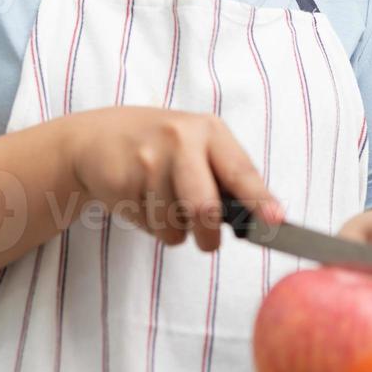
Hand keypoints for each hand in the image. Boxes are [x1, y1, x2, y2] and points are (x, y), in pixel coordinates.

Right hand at [60, 107, 284, 250]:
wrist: (96, 137)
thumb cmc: (160, 146)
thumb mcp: (195, 144)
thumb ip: (226, 176)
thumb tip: (264, 218)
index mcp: (207, 130)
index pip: (240, 171)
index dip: (259, 200)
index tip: (276, 221)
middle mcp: (179, 139)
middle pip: (204, 208)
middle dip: (209, 236)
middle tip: (208, 241)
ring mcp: (146, 159)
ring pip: (173, 226)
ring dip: (172, 230)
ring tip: (161, 203)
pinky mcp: (120, 180)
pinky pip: (147, 226)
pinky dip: (148, 224)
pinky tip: (139, 199)